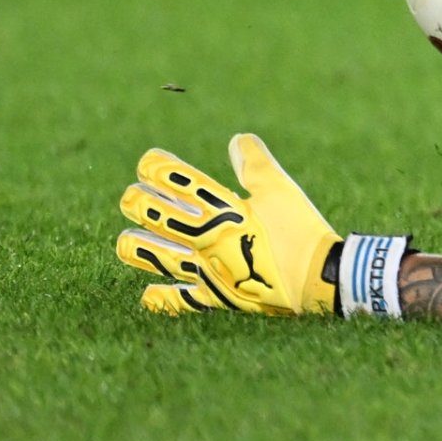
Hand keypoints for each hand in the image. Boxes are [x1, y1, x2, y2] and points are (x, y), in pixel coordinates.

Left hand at [116, 134, 342, 316]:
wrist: (317, 279)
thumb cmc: (300, 230)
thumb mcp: (282, 190)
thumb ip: (256, 165)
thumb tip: (236, 140)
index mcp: (224, 210)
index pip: (183, 185)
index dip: (161, 170)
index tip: (146, 162)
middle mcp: (208, 240)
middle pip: (163, 218)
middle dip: (141, 205)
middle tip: (128, 197)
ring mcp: (208, 271)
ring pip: (162, 258)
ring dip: (140, 248)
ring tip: (124, 241)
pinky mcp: (217, 297)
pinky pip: (182, 300)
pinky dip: (163, 298)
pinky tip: (147, 295)